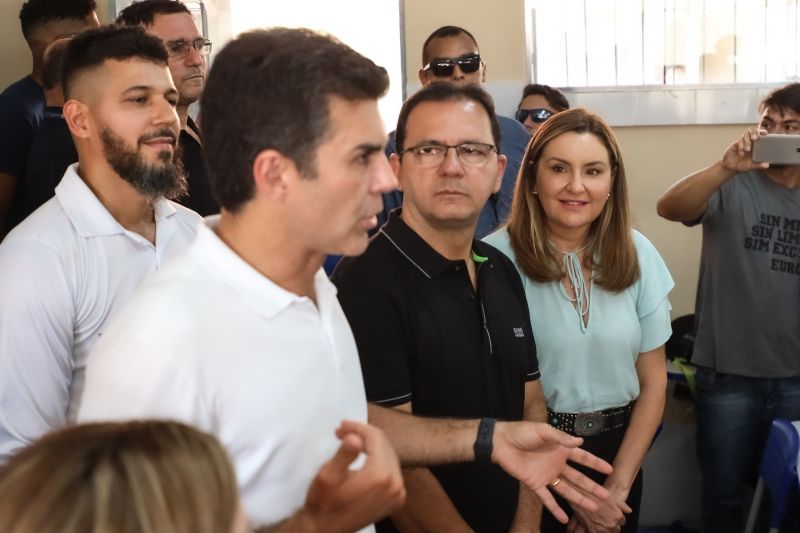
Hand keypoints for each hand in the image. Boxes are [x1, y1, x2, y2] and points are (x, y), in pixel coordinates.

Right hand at [303, 421, 405, 532]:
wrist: (327, 530)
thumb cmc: (324, 503)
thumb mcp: (329, 475)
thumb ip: (344, 454)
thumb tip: (355, 437)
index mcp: (381, 476)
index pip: (375, 438)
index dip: (358, 427)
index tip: (341, 426)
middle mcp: (396, 484)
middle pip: (384, 444)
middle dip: (364, 434)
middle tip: (342, 432)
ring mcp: (398, 493)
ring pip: (389, 455)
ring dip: (371, 445)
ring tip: (350, 441)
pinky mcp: (396, 499)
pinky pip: (391, 469)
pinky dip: (378, 459)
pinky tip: (363, 457)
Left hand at [491, 422, 612, 524]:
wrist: (501, 443)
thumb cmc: (522, 432)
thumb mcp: (543, 431)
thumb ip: (560, 438)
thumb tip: (580, 441)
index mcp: (560, 449)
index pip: (582, 458)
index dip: (596, 463)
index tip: (610, 470)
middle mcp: (556, 464)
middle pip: (578, 478)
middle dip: (592, 487)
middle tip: (606, 497)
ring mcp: (546, 475)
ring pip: (567, 490)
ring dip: (580, 499)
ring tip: (593, 508)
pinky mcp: (535, 484)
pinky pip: (547, 499)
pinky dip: (555, 509)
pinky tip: (564, 519)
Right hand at [567, 485, 631, 532]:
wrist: (583, 495)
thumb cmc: (598, 495)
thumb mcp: (613, 498)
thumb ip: (623, 505)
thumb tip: (629, 510)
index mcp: (617, 516)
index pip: (622, 522)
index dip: (618, 519)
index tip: (614, 517)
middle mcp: (611, 524)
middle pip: (616, 529)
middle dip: (613, 525)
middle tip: (607, 520)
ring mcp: (602, 528)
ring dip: (606, 529)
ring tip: (601, 522)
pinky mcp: (592, 530)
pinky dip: (598, 531)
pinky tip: (596, 526)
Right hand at [721, 128, 769, 172]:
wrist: (731, 167)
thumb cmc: (743, 165)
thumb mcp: (752, 166)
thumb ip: (758, 165)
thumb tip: (767, 165)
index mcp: (757, 145)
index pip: (761, 135)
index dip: (763, 132)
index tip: (765, 133)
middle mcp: (751, 142)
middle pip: (753, 131)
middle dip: (755, 133)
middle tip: (754, 138)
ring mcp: (743, 142)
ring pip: (746, 135)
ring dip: (747, 142)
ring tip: (747, 149)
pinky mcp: (736, 144)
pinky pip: (739, 141)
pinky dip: (741, 146)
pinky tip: (741, 153)